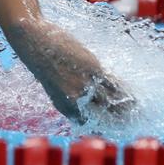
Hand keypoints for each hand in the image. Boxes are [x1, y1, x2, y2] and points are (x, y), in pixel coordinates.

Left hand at [7, 19, 135, 123]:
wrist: (32, 40)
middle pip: (105, 116)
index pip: (88, 123)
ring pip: (113, 101)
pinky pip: (115, 85)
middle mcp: (74, 100)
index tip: (111, 123)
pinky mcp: (92, 69)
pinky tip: (132, 95)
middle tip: (125, 117)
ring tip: (131, 108)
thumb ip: (67, 94)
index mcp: (63, 106)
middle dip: (117, 118)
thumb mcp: (52, 84)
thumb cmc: (40, 59)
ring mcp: (85, 85)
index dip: (103, 124)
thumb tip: (85, 100)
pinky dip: (125, 91)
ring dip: (125, 107)